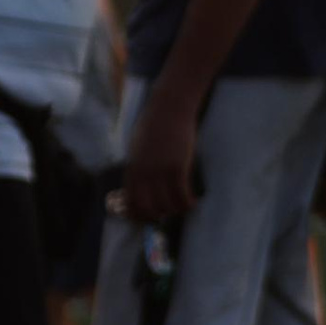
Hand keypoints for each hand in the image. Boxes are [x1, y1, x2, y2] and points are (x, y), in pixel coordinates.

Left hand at [121, 87, 202, 227]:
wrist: (169, 107)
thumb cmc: (154, 126)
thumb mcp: (138, 149)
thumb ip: (139, 169)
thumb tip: (141, 189)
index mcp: (132, 169)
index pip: (131, 203)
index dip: (141, 215)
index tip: (152, 217)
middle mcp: (143, 173)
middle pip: (148, 209)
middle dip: (159, 216)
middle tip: (170, 213)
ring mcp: (159, 170)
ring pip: (167, 205)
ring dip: (176, 210)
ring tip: (184, 206)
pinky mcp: (177, 167)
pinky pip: (182, 195)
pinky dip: (188, 203)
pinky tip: (194, 201)